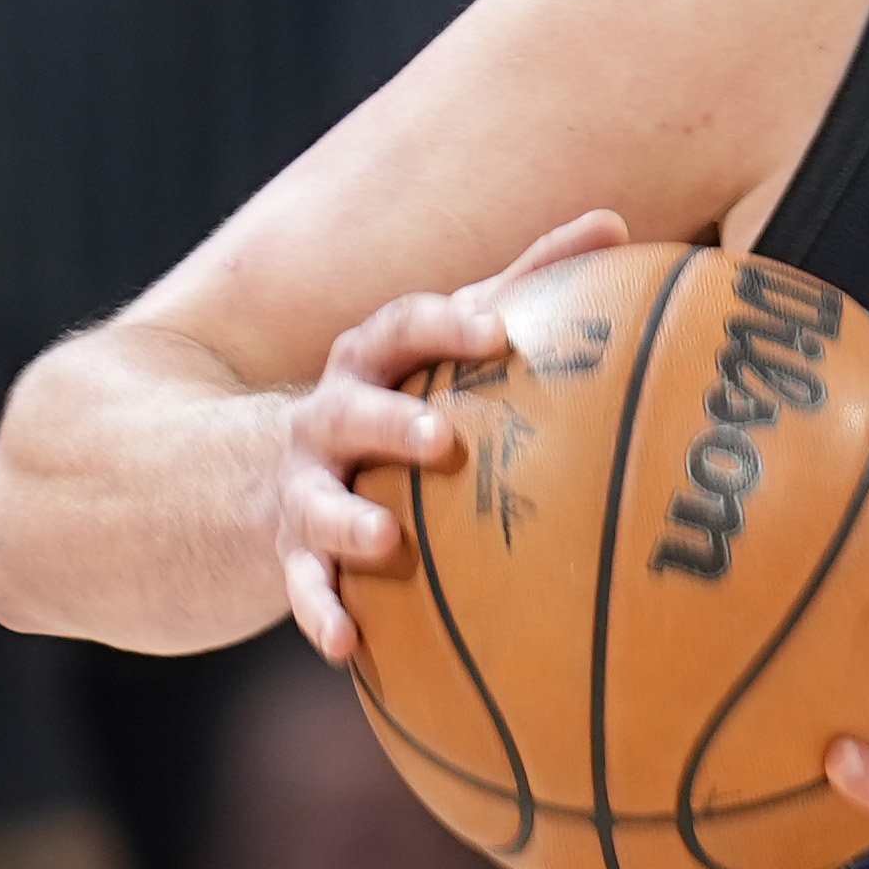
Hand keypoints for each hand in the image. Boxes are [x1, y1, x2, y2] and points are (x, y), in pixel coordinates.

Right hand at [273, 209, 629, 664]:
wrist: (255, 467)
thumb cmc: (393, 394)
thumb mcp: (442, 342)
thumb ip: (522, 284)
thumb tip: (614, 221)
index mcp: (372, 361)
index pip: (401, 328)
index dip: (444, 327)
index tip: (496, 333)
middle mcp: (328, 415)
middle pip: (351, 408)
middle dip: (391, 420)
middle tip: (442, 440)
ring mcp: (303, 485)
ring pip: (318, 500)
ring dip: (348, 521)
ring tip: (384, 541)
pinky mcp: (288, 550)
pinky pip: (300, 585)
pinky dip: (320, 613)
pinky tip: (346, 647)